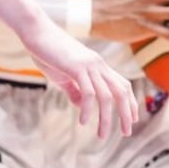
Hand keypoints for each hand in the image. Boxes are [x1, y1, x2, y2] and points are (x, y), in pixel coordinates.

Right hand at [18, 17, 139, 138]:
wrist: (36, 32)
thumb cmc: (47, 52)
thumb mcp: (63, 75)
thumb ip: (74, 89)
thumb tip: (81, 105)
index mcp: (98, 66)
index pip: (122, 84)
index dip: (130, 102)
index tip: (132, 120)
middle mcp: (98, 65)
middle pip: (121, 91)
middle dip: (126, 113)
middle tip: (126, 133)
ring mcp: (89, 66)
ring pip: (106, 96)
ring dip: (106, 118)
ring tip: (102, 136)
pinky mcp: (76, 68)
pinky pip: (88, 93)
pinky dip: (87, 110)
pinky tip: (82, 122)